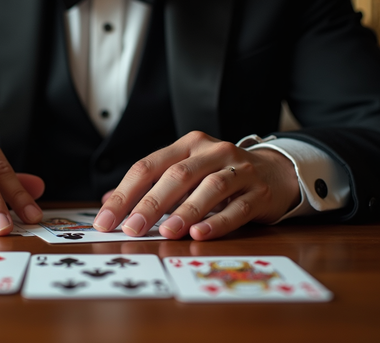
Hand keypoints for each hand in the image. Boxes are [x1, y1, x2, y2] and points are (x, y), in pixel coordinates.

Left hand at [92, 131, 299, 239]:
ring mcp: (239, 170)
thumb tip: (106, 204)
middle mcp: (212, 152)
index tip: (104, 220)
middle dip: (150, 203)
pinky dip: (218, 222)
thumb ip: (149, 187)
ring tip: (166, 232)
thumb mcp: (185, 175)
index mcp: (187, 145)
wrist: (275, 173)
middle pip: (177, 175)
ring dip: (185, 211)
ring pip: (210, 188)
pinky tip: (200, 234)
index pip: (148, 166)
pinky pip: (237, 207)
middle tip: (131, 228)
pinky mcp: (259, 192)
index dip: (124, 194)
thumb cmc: (219, 176)